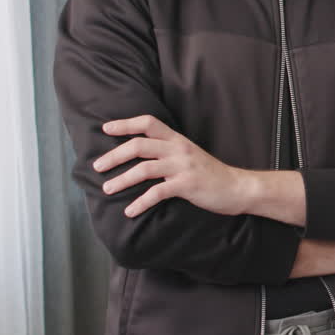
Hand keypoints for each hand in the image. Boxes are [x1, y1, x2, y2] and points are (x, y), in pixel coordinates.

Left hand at [95, 115, 245, 217]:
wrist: (237, 187)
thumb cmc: (210, 173)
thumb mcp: (189, 155)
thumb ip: (168, 151)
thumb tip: (142, 155)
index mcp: (178, 140)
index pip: (148, 123)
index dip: (125, 124)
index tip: (106, 128)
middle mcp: (179, 149)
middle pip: (139, 145)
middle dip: (114, 156)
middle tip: (97, 166)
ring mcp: (183, 167)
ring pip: (144, 169)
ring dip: (122, 180)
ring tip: (107, 189)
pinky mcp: (186, 185)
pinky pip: (157, 193)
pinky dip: (140, 203)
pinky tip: (130, 211)